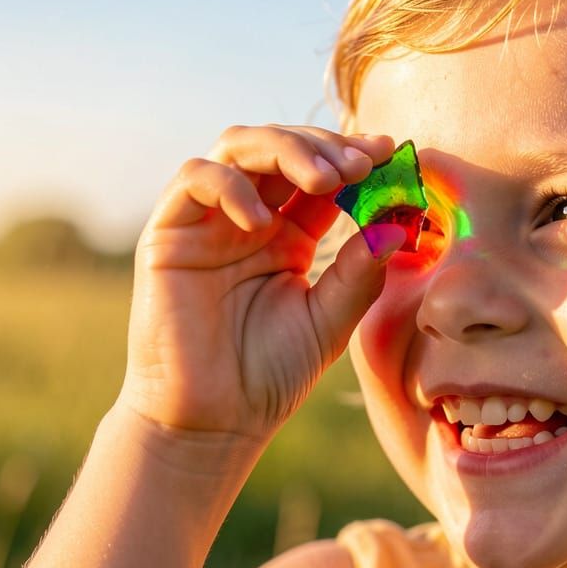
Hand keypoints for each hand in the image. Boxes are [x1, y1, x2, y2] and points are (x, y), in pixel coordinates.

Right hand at [119, 125, 403, 442]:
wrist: (215, 421)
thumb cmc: (271, 374)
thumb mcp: (331, 321)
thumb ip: (359, 274)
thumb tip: (396, 227)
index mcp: (290, 234)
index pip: (322, 175)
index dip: (354, 157)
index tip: (390, 154)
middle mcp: (251, 218)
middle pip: (283, 147)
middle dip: (325, 147)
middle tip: (362, 164)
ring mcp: (209, 220)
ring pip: (240, 146)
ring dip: (286, 150)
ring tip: (327, 180)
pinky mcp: (170, 232)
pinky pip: (196, 179)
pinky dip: (231, 185)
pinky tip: (264, 220)